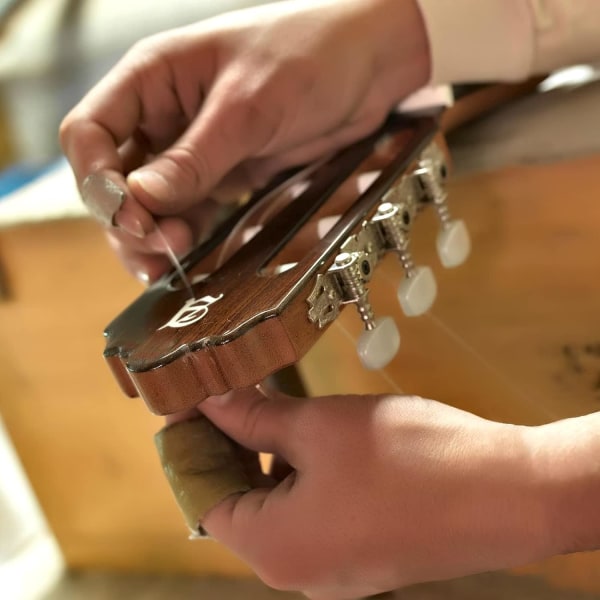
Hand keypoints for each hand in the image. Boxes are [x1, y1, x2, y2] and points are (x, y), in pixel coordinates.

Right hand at [59, 0, 429, 280]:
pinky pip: (190, 212)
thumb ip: (194, 157)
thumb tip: (141, 201)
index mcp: (153, 79)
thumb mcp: (249, 106)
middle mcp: (166, 117)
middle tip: (159, 244)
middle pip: (114, 178)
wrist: (370, 65)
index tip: (130, 213)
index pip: (89, 133)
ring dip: (153, 236)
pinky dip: (185, 237)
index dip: (97, 179)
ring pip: (149, 204)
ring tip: (173, 257)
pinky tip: (187, 257)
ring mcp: (194, 150)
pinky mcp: (225, 176)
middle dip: (126, 217)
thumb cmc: (312, 53)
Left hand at [197, 389, 559, 598]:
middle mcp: (300, 572)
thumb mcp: (318, 426)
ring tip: (271, 409)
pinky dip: (302, 477)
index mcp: (274, 548)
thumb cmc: (407, 459)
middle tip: (228, 397)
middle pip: (241, 505)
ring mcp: (337, 570)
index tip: (188, 407)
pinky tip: (313, 438)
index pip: (204, 499)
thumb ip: (255, 417)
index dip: (190, 449)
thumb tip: (211, 401)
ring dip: (268, 459)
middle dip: (230, 450)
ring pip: (280, 507)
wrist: (509, 492)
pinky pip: (314, 516)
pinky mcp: (366, 555)